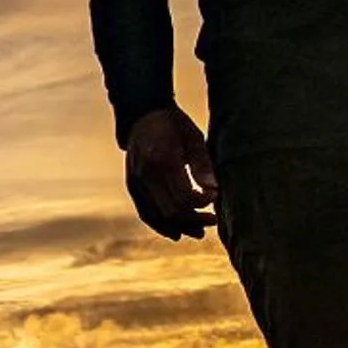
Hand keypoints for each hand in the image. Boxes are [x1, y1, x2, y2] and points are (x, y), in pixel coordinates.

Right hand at [123, 106, 216, 238]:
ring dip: (179, 227)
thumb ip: (203, 166)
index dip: (202, 203)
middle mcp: (146, 175)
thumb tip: (214, 191)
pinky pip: (145, 212)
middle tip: (213, 220)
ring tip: (199, 232)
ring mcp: (136, 182)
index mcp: (163, 161)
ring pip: (157, 216)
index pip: (184, 196)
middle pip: (171, 211)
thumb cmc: (174, 125)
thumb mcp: (194, 138)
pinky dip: (160, 225)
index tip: (216, 197)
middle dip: (194, 220)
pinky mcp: (132, 186)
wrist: (143, 115)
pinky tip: (176, 232)